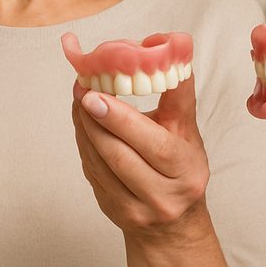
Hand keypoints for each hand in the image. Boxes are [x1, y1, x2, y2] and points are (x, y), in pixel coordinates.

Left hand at [70, 73, 224, 266]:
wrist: (173, 221)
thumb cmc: (180, 164)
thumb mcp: (187, 130)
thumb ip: (178, 92)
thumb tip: (172, 45)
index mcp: (186, 171)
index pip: (155, 145)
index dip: (121, 119)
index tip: (96, 93)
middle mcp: (164, 196)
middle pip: (121, 157)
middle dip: (95, 121)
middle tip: (81, 90)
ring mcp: (136, 209)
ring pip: (100, 164)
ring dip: (85, 129)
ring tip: (79, 100)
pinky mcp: (113, 212)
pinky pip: (91, 172)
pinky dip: (84, 144)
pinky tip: (83, 122)